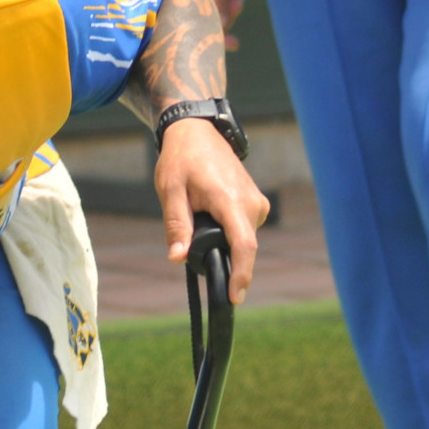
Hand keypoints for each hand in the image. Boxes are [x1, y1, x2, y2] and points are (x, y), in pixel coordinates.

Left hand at [155, 117, 269, 303]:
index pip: (243, 245)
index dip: (241, 274)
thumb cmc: (182, 159)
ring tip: (197, 215)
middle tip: (191, 238)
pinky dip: (226, 234)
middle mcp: (251, 203)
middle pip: (241, 248)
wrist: (198, 132)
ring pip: (242, 240)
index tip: (235, 297)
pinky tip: (208, 216)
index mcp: (230, 200)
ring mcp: (257, 203)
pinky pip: (243, 231)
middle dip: (219, 257)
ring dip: (221, 242)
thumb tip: (177, 257)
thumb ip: (176, 225)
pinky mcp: (256, 205)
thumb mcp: (170, 191)